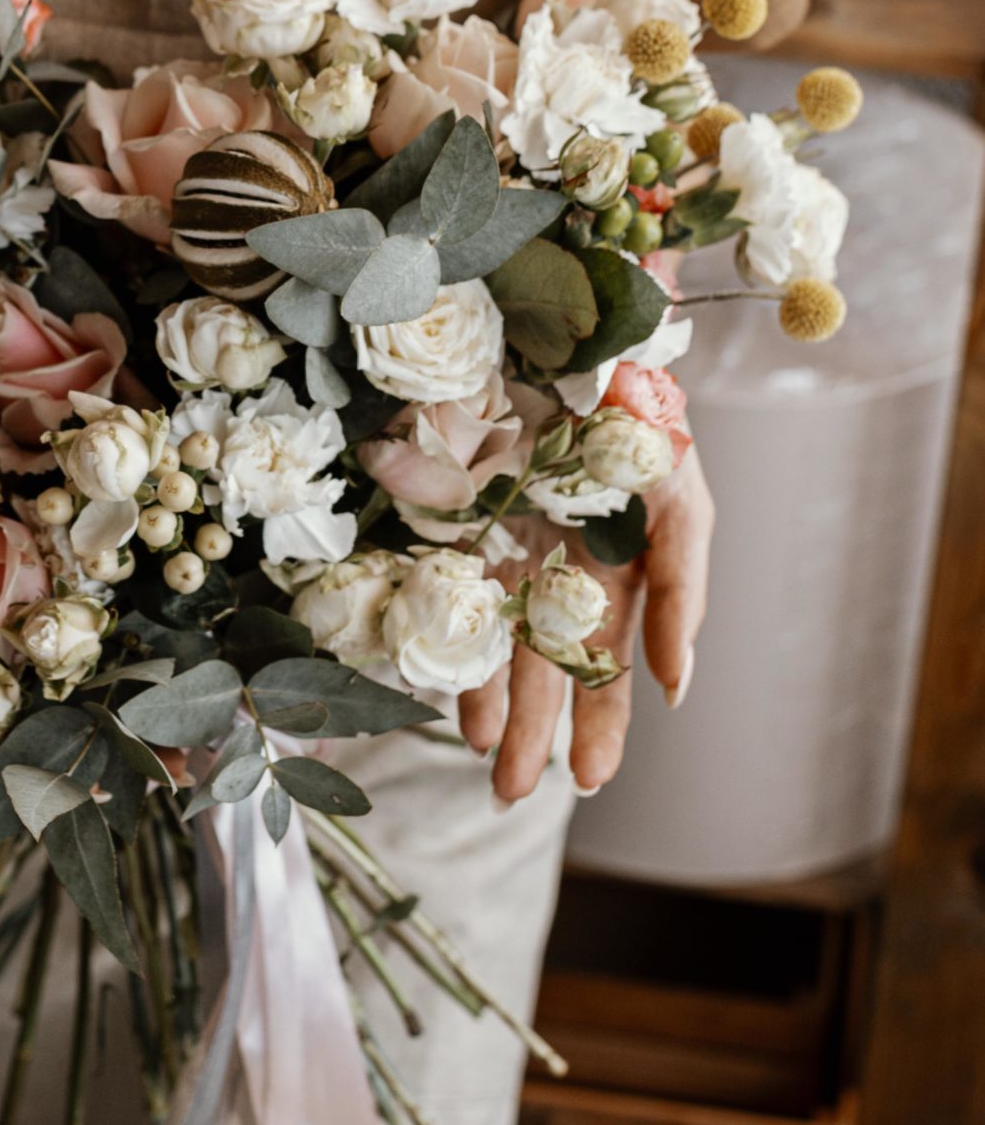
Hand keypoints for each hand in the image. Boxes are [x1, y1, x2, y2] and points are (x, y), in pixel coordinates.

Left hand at [457, 444, 714, 804]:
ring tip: (486, 761)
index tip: (587, 776)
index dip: (599, 720)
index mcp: (617, 569)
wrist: (581, 331)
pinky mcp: (457, 509)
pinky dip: (447, 629)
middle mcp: (558, 564)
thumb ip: (682, 587)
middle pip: (547, 664)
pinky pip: (449, 580)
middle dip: (535, 731)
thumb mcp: (681, 502)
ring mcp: (506, 538)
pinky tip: (442, 681)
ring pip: (496, 634)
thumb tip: (675, 685)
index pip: (605, 662)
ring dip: (491, 698)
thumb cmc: (644, 418)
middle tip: (513, 792)